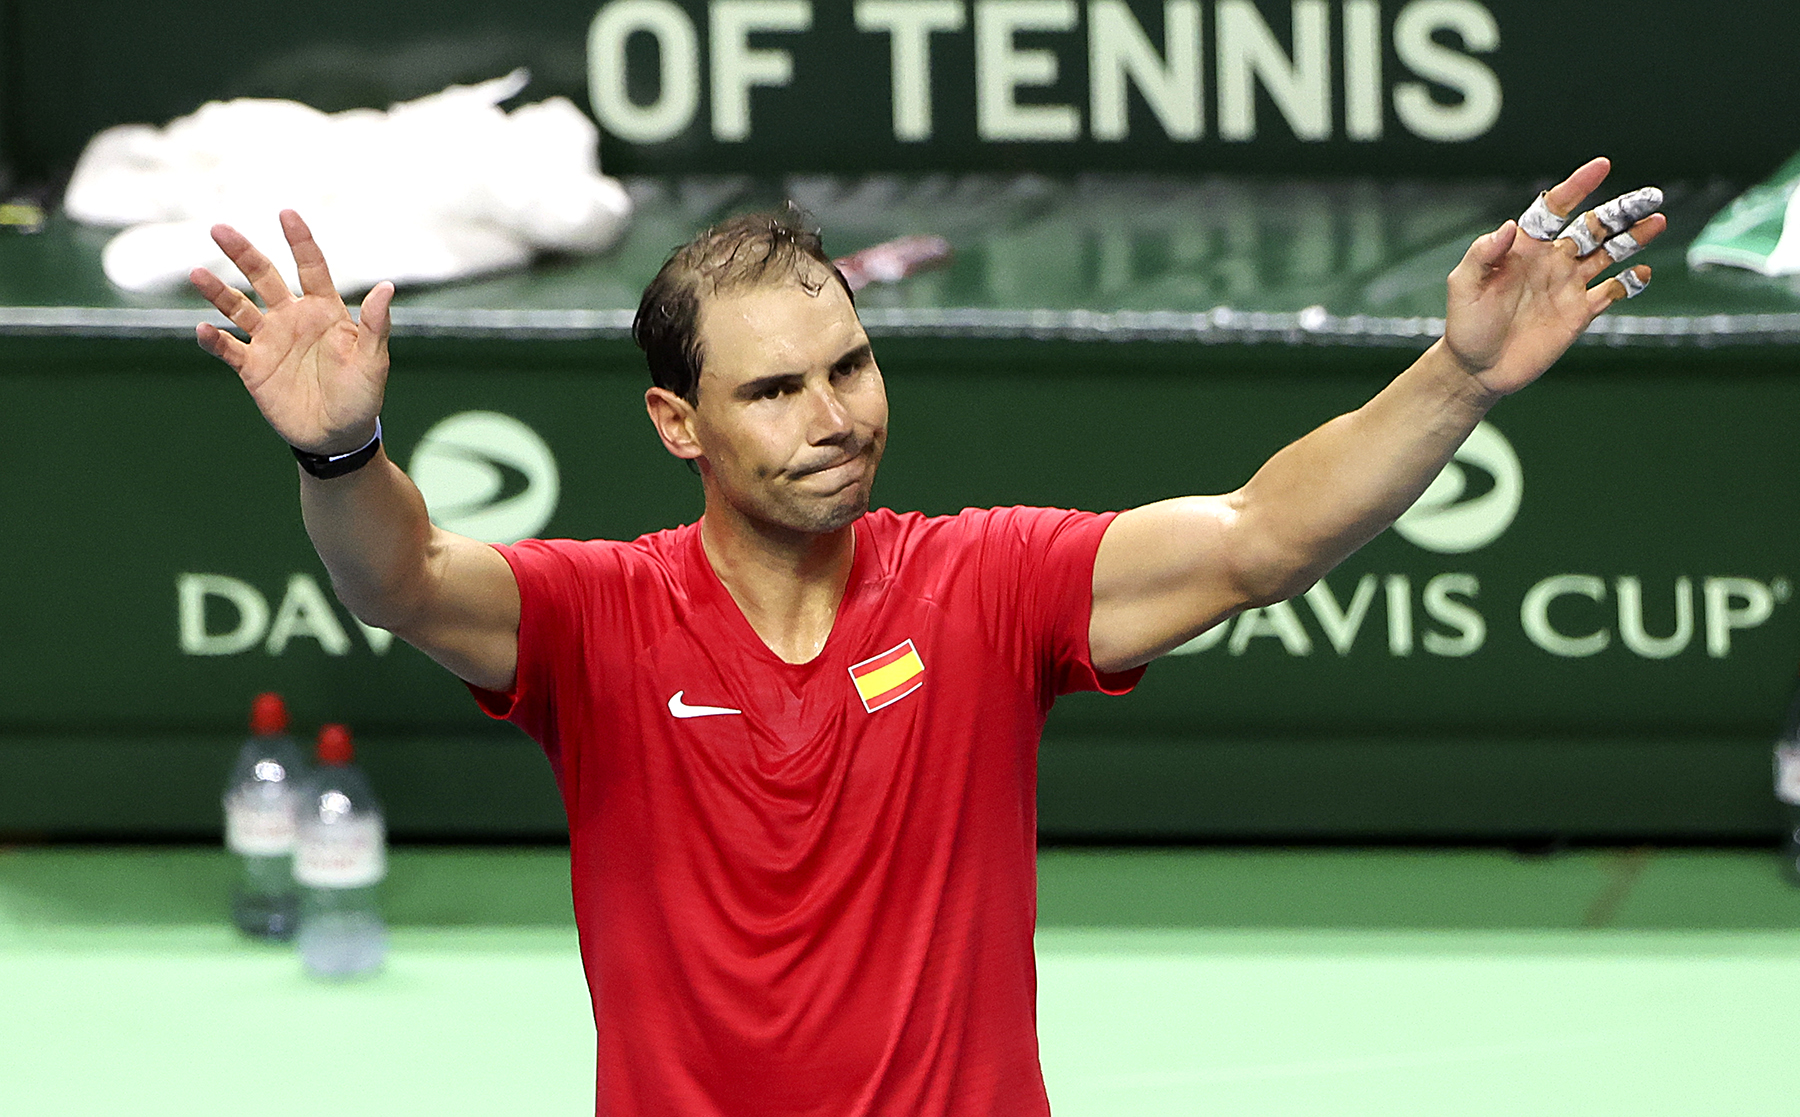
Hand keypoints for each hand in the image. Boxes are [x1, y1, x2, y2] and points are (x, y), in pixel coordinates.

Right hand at [190, 211, 394, 454]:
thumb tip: (386, 287)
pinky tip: (203, 329)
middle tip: (219, 229)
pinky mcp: (252, 367)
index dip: (299, 240)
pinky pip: (228, 348)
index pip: (310, 267)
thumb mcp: (373, 360)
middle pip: (264, 277)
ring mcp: (270, 341)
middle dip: (243, 253)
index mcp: (324, 310)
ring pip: (237, 307)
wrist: (338, 435)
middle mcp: (293, 318)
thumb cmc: (362, 396)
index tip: (286, 213)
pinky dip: (213, 339)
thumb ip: (375, 324)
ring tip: (196, 274)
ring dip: (217, 291)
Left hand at [1443, 157, 1666, 397]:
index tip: (1602, 166)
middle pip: (1593, 227)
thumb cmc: (1465, 324)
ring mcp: (1568, 285)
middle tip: (1651, 196)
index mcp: (1525, 247)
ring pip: (1609, 254)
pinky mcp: (1579, 313)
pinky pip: (1612, 292)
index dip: (1577, 186)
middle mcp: (1552, 261)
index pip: (1554, 208)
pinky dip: (1630, 282)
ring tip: (1658, 222)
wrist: (1477, 368)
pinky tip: (1642, 272)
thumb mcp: (1464, 286)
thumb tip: (1508, 226)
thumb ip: (1482, 255)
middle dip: (1621, 211)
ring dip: (1634, 238)